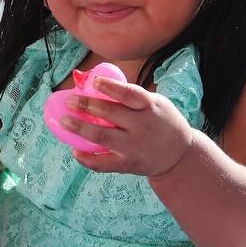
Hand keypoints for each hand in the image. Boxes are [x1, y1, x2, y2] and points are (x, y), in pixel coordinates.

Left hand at [61, 77, 193, 176]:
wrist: (181, 156)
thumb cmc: (162, 122)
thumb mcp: (156, 103)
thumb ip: (132, 96)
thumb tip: (96, 83)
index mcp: (150, 107)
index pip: (129, 94)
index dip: (111, 87)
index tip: (94, 82)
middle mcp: (142, 126)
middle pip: (111, 114)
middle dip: (87, 105)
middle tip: (70, 101)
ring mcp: (134, 147)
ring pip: (102, 137)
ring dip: (80, 128)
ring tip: (64, 120)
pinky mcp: (128, 164)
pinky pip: (103, 163)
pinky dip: (86, 158)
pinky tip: (74, 150)